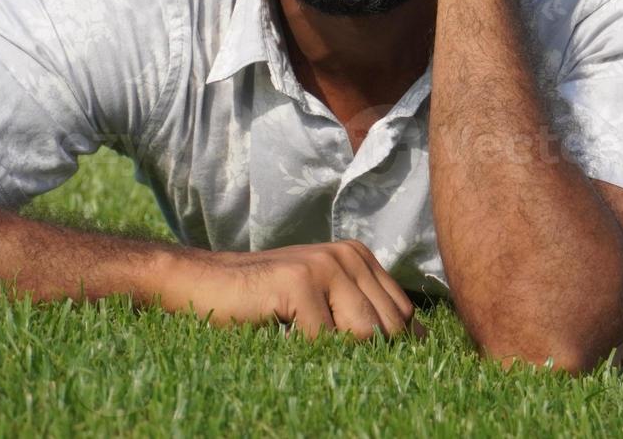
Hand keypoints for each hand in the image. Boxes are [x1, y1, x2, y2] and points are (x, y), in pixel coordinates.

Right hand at [157, 240, 420, 340]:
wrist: (205, 283)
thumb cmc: (264, 302)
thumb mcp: (323, 302)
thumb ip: (363, 313)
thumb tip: (417, 345)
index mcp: (359, 257)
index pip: (403, 313)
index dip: (391, 345)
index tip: (373, 368)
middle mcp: (348, 255)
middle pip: (389, 326)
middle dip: (370, 354)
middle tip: (333, 360)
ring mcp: (325, 264)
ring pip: (364, 334)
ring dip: (339, 355)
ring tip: (310, 349)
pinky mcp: (299, 281)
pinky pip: (324, 339)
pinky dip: (306, 352)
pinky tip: (283, 337)